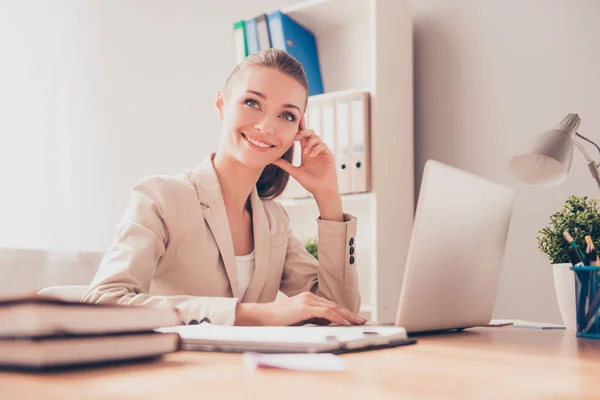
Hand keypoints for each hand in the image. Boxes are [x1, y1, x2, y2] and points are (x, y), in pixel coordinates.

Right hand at [235, 292, 366, 325]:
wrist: (261, 317)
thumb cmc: (276, 320)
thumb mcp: (298, 320)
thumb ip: (312, 319)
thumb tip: (326, 323)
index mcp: (307, 299)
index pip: (330, 305)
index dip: (344, 312)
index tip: (354, 318)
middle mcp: (309, 297)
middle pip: (334, 305)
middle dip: (350, 314)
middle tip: (362, 320)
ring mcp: (307, 301)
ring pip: (333, 308)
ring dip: (347, 316)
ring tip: (358, 322)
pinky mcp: (305, 308)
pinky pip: (326, 313)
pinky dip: (338, 318)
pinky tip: (345, 324)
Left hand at [272, 116, 338, 197]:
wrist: (321, 190)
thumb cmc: (309, 182)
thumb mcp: (294, 172)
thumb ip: (284, 165)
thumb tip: (272, 160)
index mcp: (306, 151)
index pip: (303, 136)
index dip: (301, 126)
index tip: (298, 116)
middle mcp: (314, 149)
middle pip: (310, 133)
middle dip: (303, 132)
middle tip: (296, 138)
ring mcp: (322, 152)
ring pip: (316, 138)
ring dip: (309, 143)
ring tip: (306, 153)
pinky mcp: (328, 155)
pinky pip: (323, 145)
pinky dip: (316, 148)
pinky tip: (311, 155)